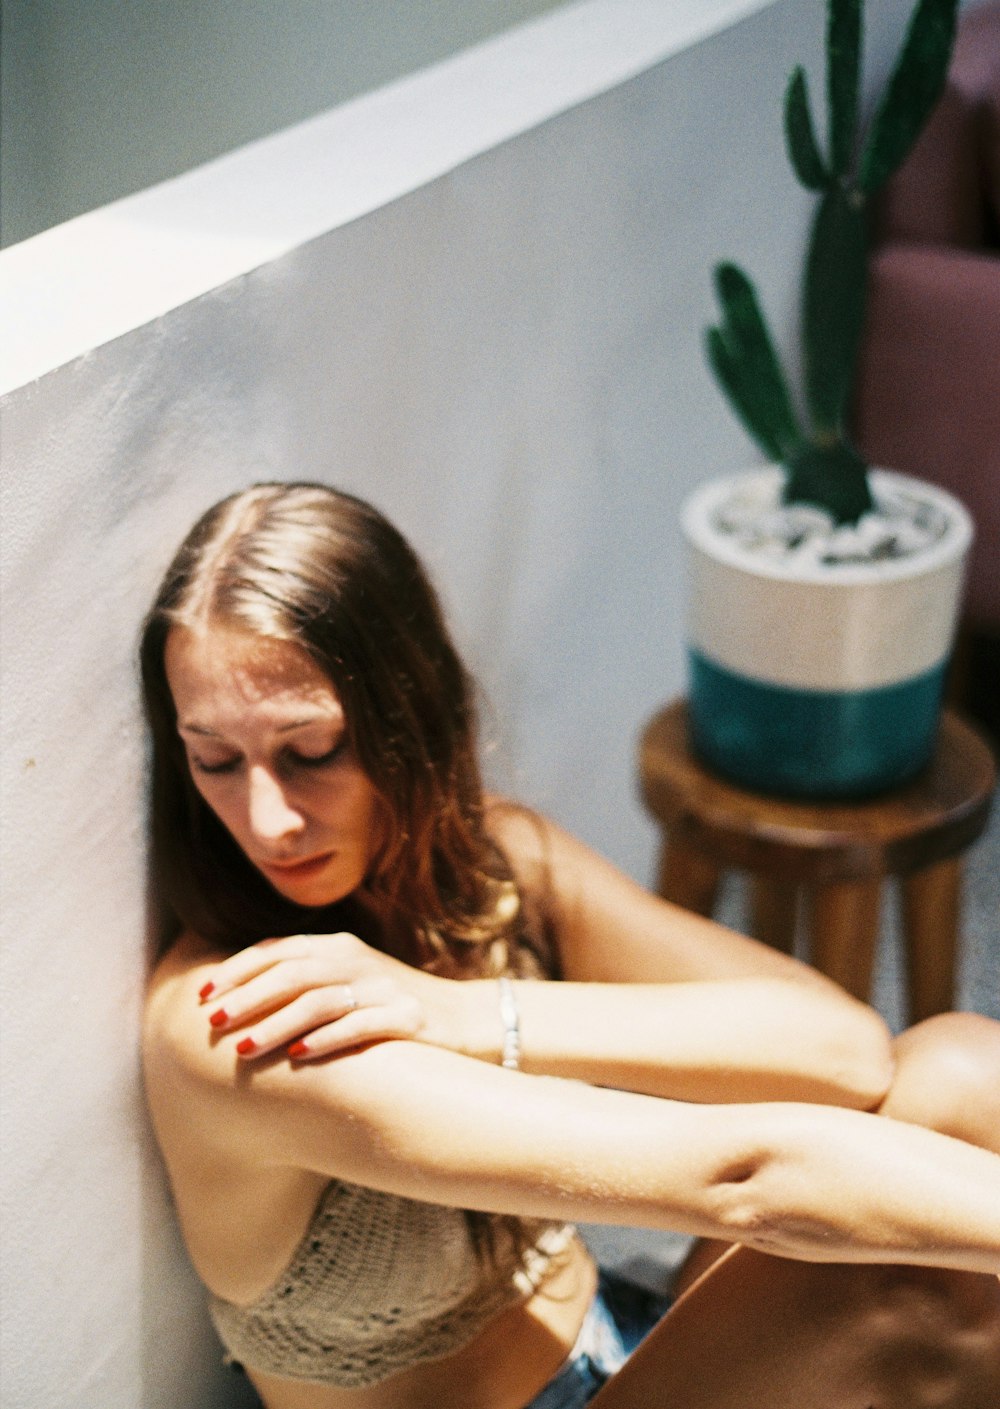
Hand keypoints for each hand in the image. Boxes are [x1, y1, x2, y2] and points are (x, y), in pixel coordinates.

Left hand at [199, 932, 441, 1059]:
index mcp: (339, 948)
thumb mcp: (347, 982)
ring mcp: (384, 988)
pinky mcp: (408, 1018)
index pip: (278, 951)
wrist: (466, 1019)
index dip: (237, 971)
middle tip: (213, 1023)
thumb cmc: (391, 1006)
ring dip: (277, 1023)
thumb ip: (302, 980)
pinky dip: (327, 1039)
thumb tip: (237, 997)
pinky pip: (361, 1025)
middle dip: (248, 997)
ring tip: (245, 1049)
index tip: (203, 996)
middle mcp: (358, 962)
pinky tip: (300, 1056)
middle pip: (293, 973)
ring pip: (320, 1000)